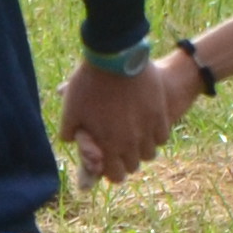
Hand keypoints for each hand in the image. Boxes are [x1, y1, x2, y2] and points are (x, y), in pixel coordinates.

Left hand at [57, 59, 191, 184]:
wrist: (116, 57)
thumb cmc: (89, 83)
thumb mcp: (70, 108)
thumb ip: (69, 132)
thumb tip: (73, 141)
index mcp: (107, 145)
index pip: (115, 176)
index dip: (112, 171)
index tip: (110, 161)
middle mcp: (130, 143)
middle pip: (134, 166)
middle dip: (126, 159)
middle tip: (121, 147)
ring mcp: (147, 130)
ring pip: (150, 154)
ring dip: (142, 148)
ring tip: (136, 137)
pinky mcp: (161, 115)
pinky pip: (163, 137)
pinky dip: (156, 136)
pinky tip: (148, 126)